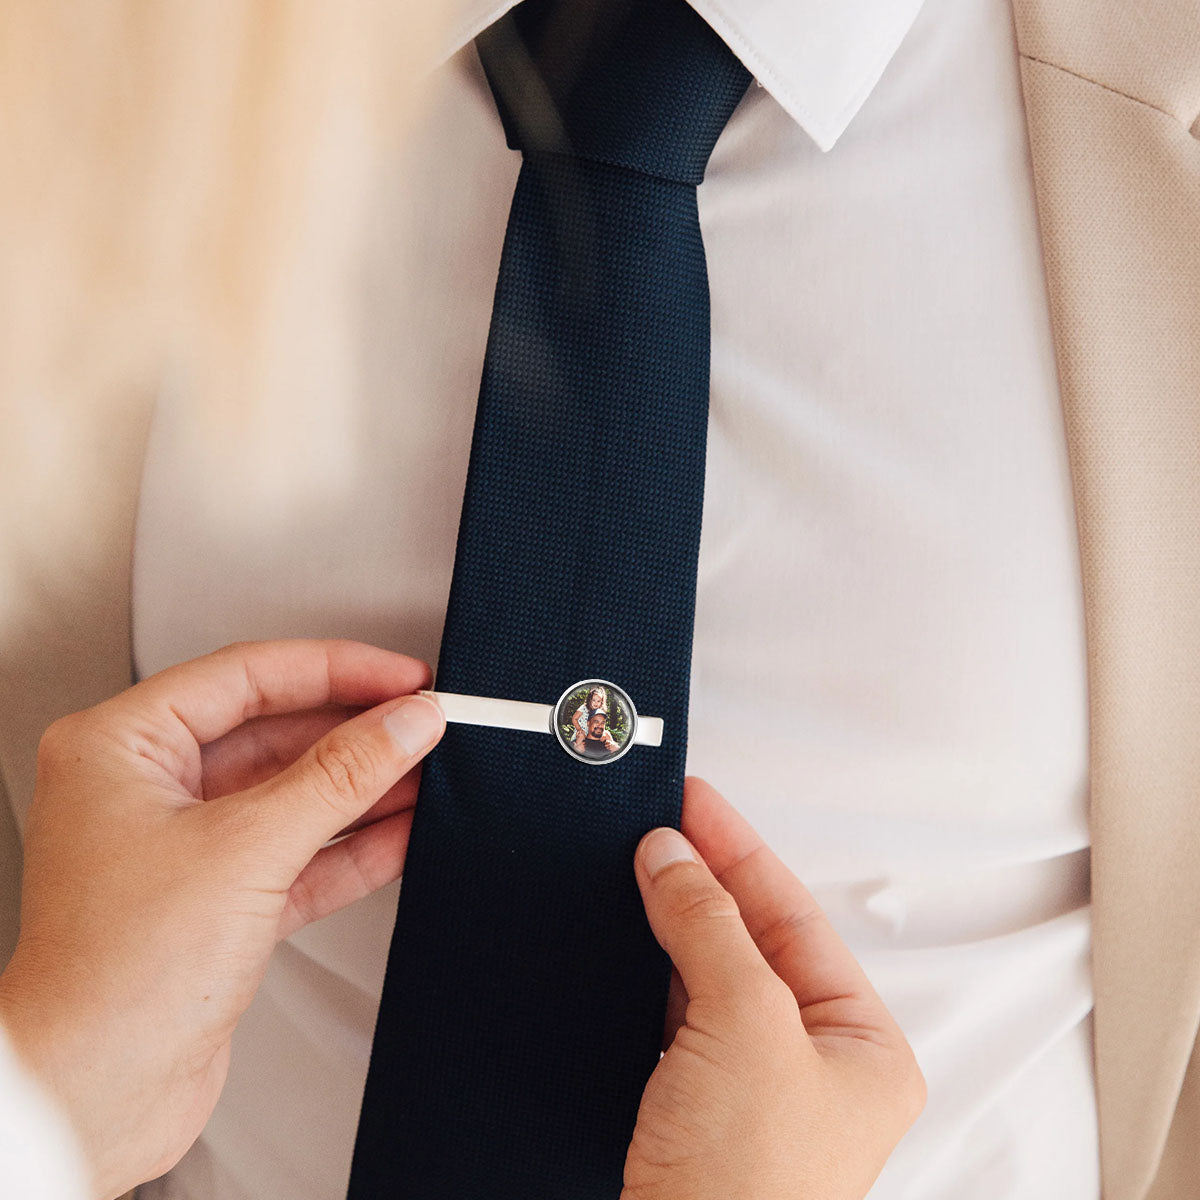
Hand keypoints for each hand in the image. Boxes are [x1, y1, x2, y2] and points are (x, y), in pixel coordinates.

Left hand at [0, 639, 445, 1199]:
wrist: (91, 1098)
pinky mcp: (218, 900)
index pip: (247, 676)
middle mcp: (146, 789)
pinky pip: (299, 851)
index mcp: (121, 747)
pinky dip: (352, 844)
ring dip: (363, 786)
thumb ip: (340, 776)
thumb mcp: (247, 849)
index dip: (335, 670)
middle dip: (356, 731)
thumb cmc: (113, 977)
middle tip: (423, 722)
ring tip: (427, 770)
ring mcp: (184, 846)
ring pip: (293, 793)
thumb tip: (405, 722)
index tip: (401, 676)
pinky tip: (402, 831)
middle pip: (275, 732)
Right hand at [625, 778, 925, 1199]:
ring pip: (708, 974)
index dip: (740, 851)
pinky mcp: (691, 1105)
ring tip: (635, 859)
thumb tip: (671, 856)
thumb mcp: (746, 1027)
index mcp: (860, 1045)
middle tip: (658, 820)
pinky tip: (622, 932)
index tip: (694, 802)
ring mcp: (748, 1086)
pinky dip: (646, 968)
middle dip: (703, 878)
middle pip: (752, 940)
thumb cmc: (745, 1190)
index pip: (794, 918)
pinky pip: (671, 1013)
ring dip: (671, 919)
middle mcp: (811, 1063)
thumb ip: (710, 928)